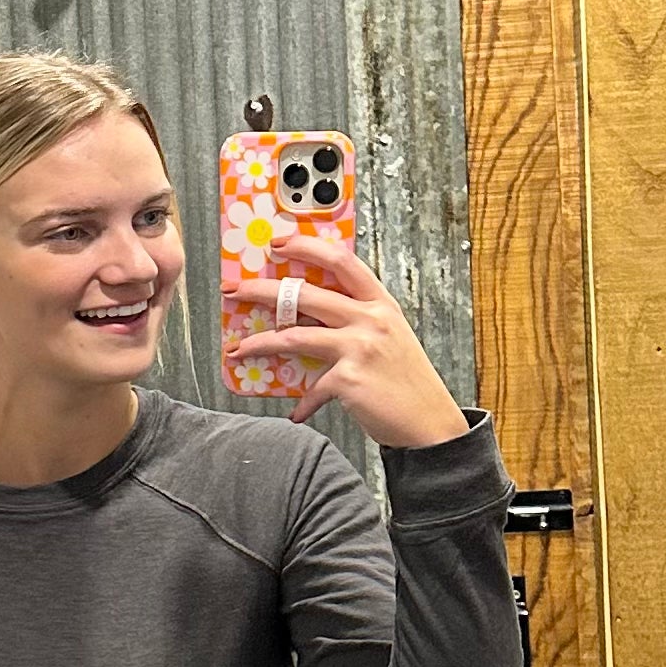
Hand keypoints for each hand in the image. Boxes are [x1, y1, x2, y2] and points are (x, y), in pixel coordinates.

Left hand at [223, 233, 470, 444]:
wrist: (430, 424)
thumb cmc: (408, 383)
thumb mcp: (390, 338)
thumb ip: (358, 320)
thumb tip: (310, 317)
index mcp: (380, 303)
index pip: (341, 260)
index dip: (306, 246)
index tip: (279, 242)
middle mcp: (370, 319)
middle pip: (304, 294)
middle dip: (261, 290)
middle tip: (235, 290)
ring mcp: (359, 347)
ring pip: (293, 336)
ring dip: (258, 342)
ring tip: (237, 348)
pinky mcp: (348, 379)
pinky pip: (310, 388)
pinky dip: (302, 403)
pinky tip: (296, 412)